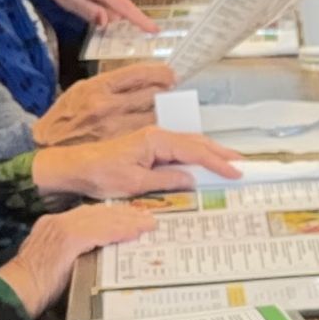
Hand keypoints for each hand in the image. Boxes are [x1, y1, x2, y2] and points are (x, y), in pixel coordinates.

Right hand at [0, 201, 156, 306]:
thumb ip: (73, 255)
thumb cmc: (32, 287)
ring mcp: (61, 228)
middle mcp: (56, 222)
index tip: (130, 217)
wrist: (14, 290)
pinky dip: (119, 231)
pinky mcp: (67, 239)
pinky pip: (100, 232)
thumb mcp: (55, 264)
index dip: (111, 215)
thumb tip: (96, 258)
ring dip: (128, 221)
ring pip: (102, 219)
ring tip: (148, 224)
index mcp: (52, 226)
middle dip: (124, 215)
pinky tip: (134, 233)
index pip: (88, 215)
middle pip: (98, 213)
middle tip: (147, 218)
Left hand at [34, 128, 240, 200]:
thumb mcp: (135, 183)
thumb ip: (166, 180)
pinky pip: (178, 150)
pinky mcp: (148, 147)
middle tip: (242, 165)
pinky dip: (195, 156)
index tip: (236, 172)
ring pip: (189, 145)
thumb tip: (192, 180)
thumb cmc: (100, 174)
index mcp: (156, 140)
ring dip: (210, 154)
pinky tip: (202, 164)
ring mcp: (152, 140)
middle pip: (196, 143)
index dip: (218, 163)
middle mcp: (156, 136)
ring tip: (229, 163)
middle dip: (220, 154)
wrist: (75, 168)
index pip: (195, 151)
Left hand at [35, 0, 151, 32]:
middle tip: (85, 4)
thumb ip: (87, 11)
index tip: (155, 30)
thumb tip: (107, 20)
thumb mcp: (66, 1)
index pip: (123, 6)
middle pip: (120, 8)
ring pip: (119, 3)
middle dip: (107, 14)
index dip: (139, 19)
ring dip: (106, 5)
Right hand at [35, 62, 173, 146]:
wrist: (46, 148)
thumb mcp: (82, 90)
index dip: (162, 73)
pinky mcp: (118, 147)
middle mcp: (107, 106)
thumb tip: (144, 80)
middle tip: (173, 95)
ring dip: (167, 114)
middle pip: (154, 94)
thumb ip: (111, 86)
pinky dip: (161, 133)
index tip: (170, 76)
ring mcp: (114, 128)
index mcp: (98, 87)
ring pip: (156, 116)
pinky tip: (163, 132)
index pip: (142, 73)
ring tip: (170, 114)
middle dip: (167, 94)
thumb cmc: (65, 119)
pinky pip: (149, 136)